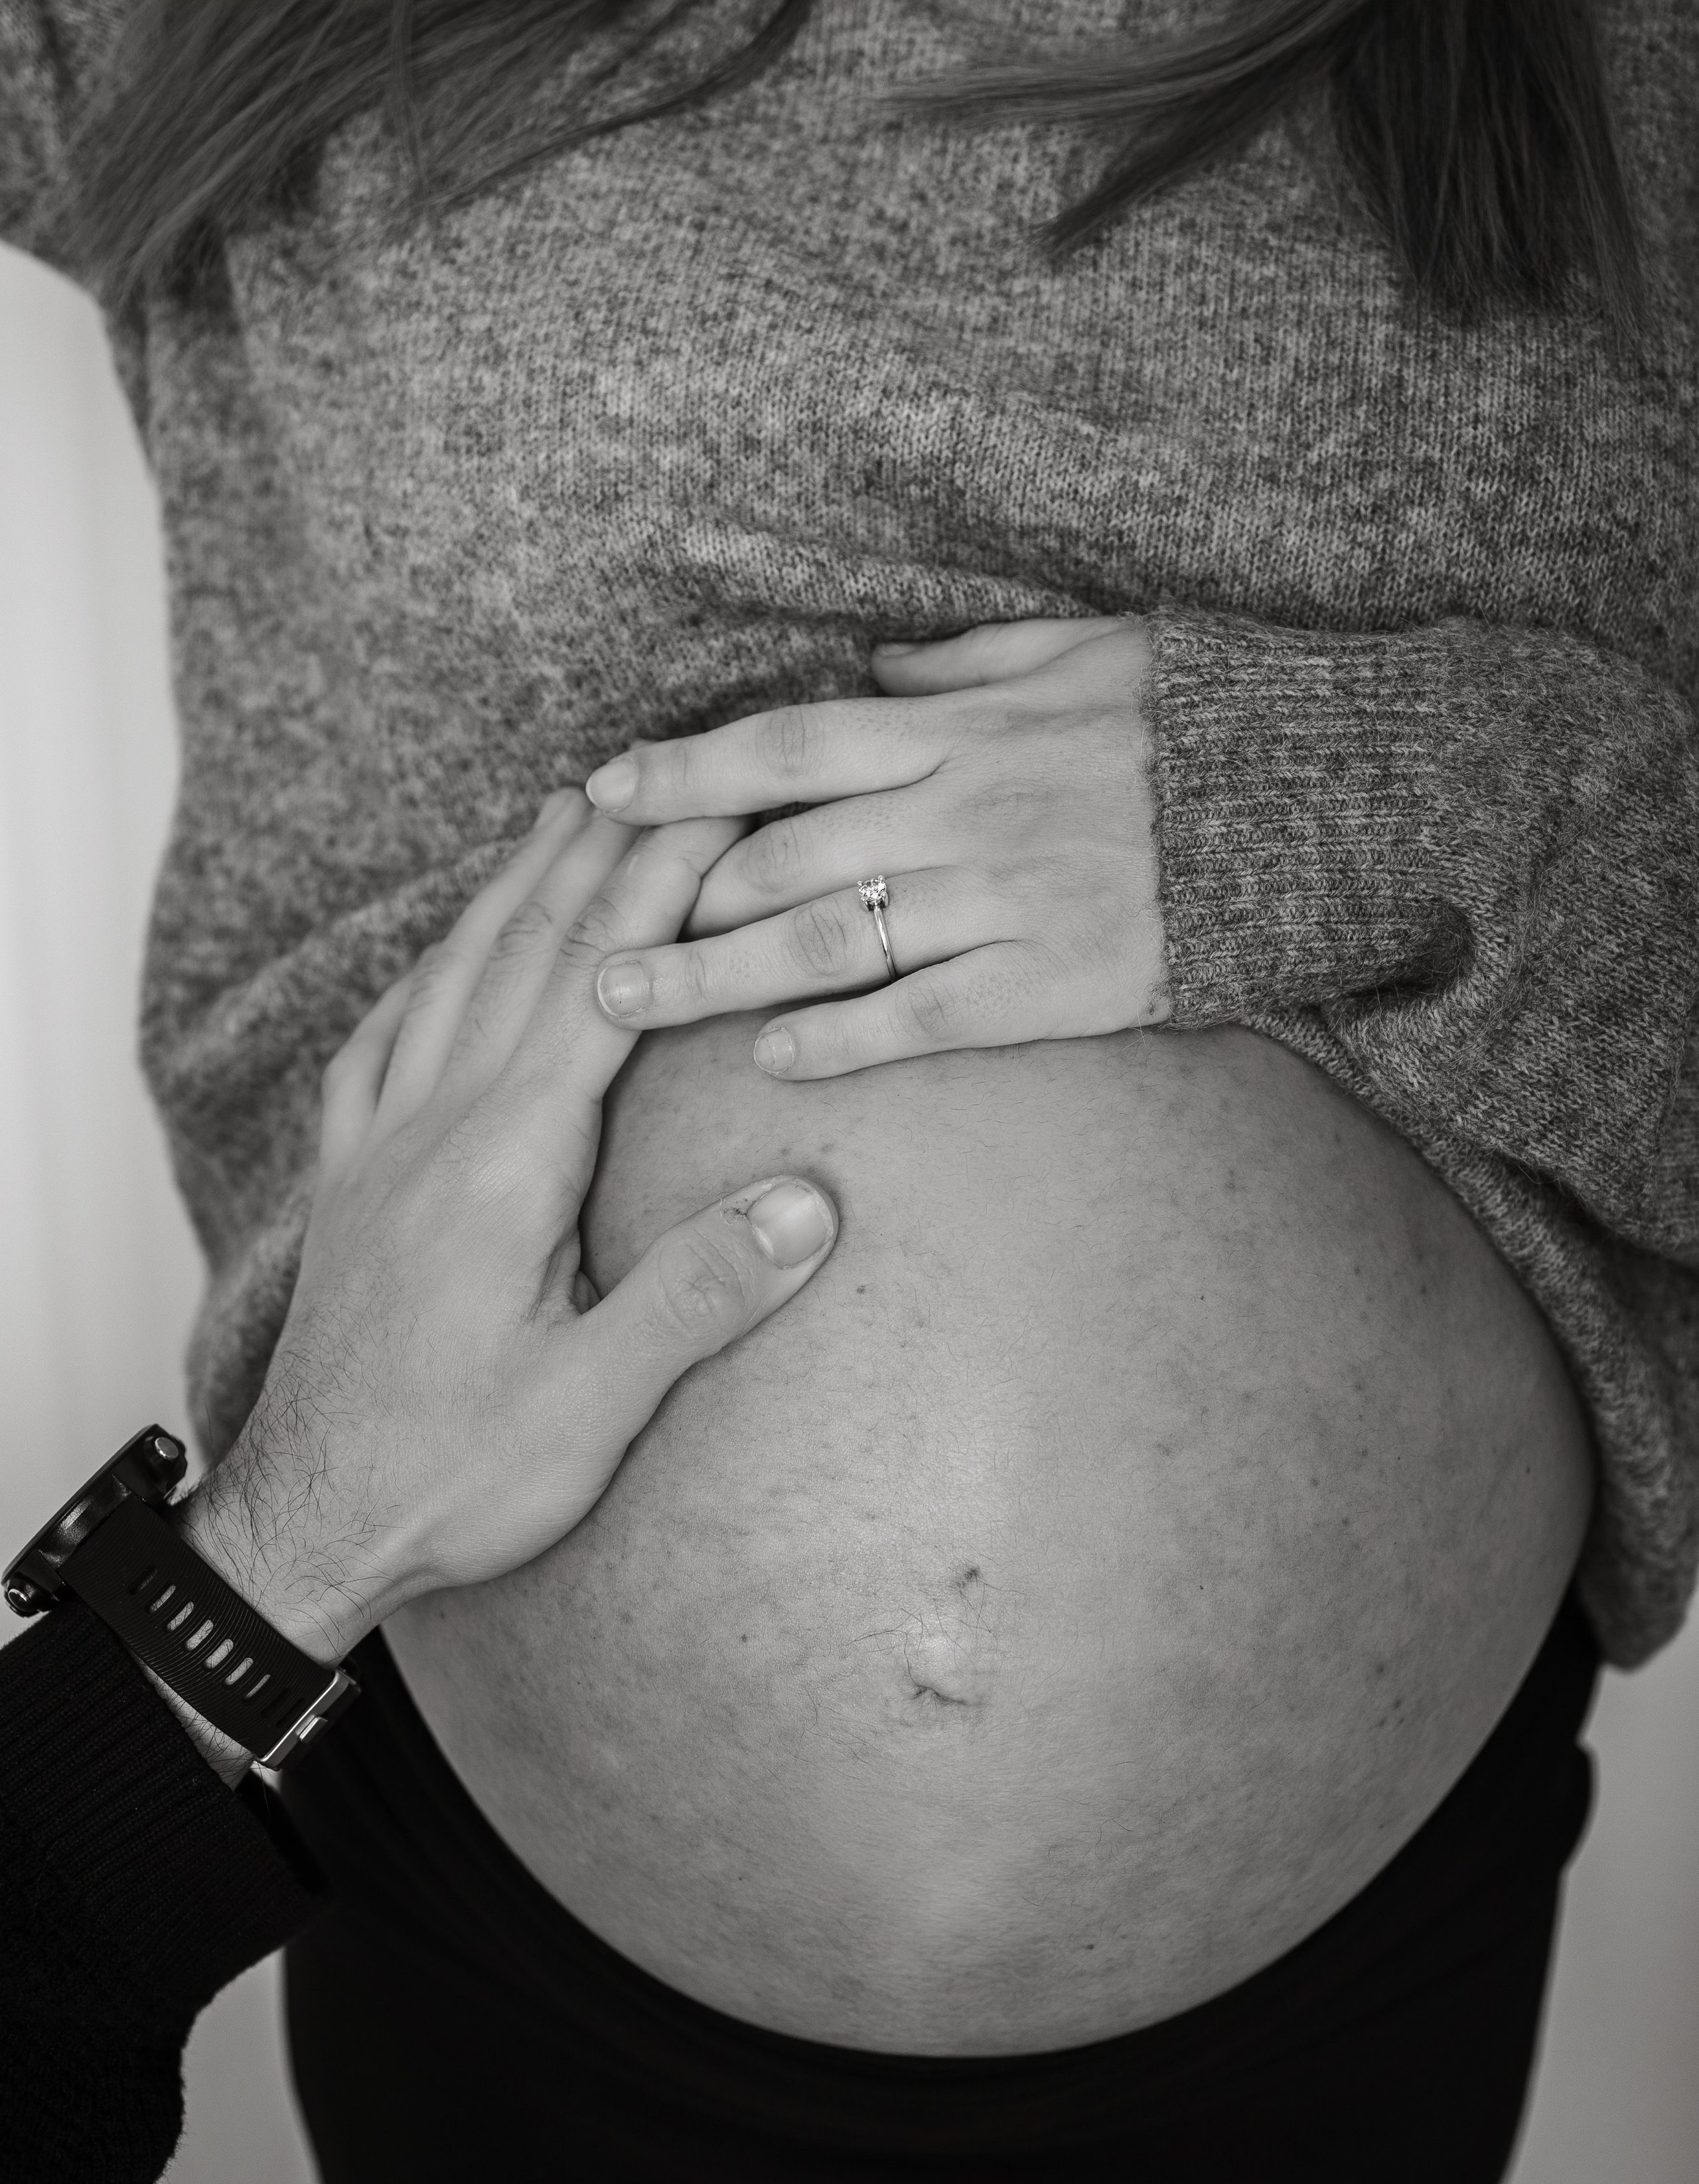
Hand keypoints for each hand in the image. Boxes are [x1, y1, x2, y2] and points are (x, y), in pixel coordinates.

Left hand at [184, 792, 838, 1674]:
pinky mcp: (350, 1184)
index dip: (661, 891)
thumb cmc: (453, 1474)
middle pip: (526, 958)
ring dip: (513, 889)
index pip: (599, 992)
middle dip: (599, 855)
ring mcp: (380, 1149)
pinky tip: (441, 956)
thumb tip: (812, 1202)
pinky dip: (425, 973)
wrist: (309, 1524)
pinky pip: (382, 1042)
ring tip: (561, 814)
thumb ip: (699, 1294)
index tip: (720, 808)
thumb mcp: (595, 1405)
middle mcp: (434, 1131)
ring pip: (451, 981)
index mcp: (504, 1167)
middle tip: (659, 767)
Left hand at [583, 617, 1168, 1078]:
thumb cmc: (1194, 718)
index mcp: (959, 729)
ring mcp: (1007, 901)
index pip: (787, 746)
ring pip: (832, 942)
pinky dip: (843, 1039)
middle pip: (782, 858)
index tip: (601, 794)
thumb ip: (965, 664)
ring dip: (719, 978)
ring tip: (628, 1010)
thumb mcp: (1082, 650)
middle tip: (583, 946)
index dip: (687, 773)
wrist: (1323, 798)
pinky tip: (771, 1058)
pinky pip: (926, 1015)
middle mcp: (964, 810)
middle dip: (672, 902)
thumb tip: (871, 670)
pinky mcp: (1056, 983)